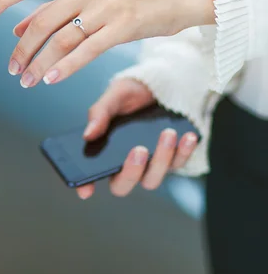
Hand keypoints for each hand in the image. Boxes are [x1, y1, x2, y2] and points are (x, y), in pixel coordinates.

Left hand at [0, 0, 212, 86]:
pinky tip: (50, 79)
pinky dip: (64, 68)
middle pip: (42, 21)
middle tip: (12, 69)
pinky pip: (86, 51)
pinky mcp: (124, 26)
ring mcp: (106, 5)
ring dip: (39, 63)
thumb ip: (52, 7)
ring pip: (61, 39)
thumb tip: (16, 28)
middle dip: (22, 49)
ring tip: (27, 80)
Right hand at [77, 78, 197, 199]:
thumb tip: (87, 135)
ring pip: (152, 179)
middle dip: (131, 171)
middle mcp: (125, 163)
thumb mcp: (115, 95)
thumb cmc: (134, 92)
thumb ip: (100, 113)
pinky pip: (179, 164)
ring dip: (161, 158)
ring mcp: (149, 165)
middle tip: (139, 149)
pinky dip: (184, 151)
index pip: (90, 174)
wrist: (165, 83)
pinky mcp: (172, 160)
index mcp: (105, 150)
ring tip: (167, 133)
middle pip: (122, 185)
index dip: (85, 184)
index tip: (85, 190)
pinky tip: (188, 137)